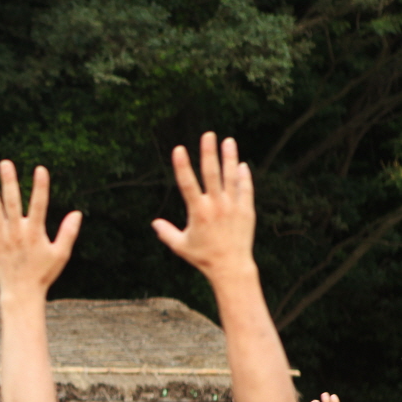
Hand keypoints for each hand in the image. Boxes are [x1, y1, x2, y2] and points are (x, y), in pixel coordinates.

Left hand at [0, 161, 78, 298]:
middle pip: (12, 202)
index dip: (40, 186)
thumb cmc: (43, 274)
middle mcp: (16, 233)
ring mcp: (1, 238)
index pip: (39, 204)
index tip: (40, 169)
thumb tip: (77, 213)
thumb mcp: (60, 255)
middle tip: (5, 163)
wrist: (21, 293)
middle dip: (9, 181)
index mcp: (35, 233)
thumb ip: (68, 233)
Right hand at [156, 133, 254, 278]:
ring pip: (231, 177)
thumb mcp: (180, 246)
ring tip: (228, 140)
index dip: (182, 166)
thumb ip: (166, 233)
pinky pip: (245, 189)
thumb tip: (154, 223)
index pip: (187, 183)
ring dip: (229, 157)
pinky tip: (241, 165)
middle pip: (211, 173)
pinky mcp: (246, 211)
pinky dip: (243, 177)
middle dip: (209, 152)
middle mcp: (216, 206)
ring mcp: (233, 206)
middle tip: (208, 135)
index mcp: (198, 212)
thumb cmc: (203, 257)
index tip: (179, 149)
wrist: (231, 267)